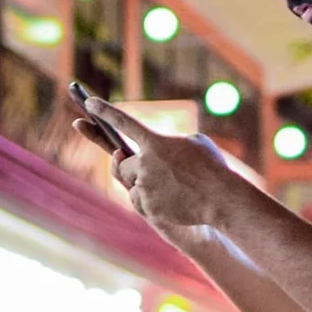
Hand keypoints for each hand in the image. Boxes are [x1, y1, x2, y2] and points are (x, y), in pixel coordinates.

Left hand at [71, 101, 234, 230]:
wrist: (223, 200)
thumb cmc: (214, 170)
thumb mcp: (196, 144)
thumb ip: (173, 143)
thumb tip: (165, 151)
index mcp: (155, 142)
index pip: (123, 122)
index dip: (104, 112)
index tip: (89, 104)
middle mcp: (146, 163)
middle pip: (121, 164)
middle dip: (128, 168)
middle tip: (144, 173)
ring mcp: (147, 187)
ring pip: (130, 186)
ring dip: (141, 187)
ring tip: (167, 191)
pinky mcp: (150, 208)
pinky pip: (140, 204)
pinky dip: (150, 204)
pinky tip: (170, 205)